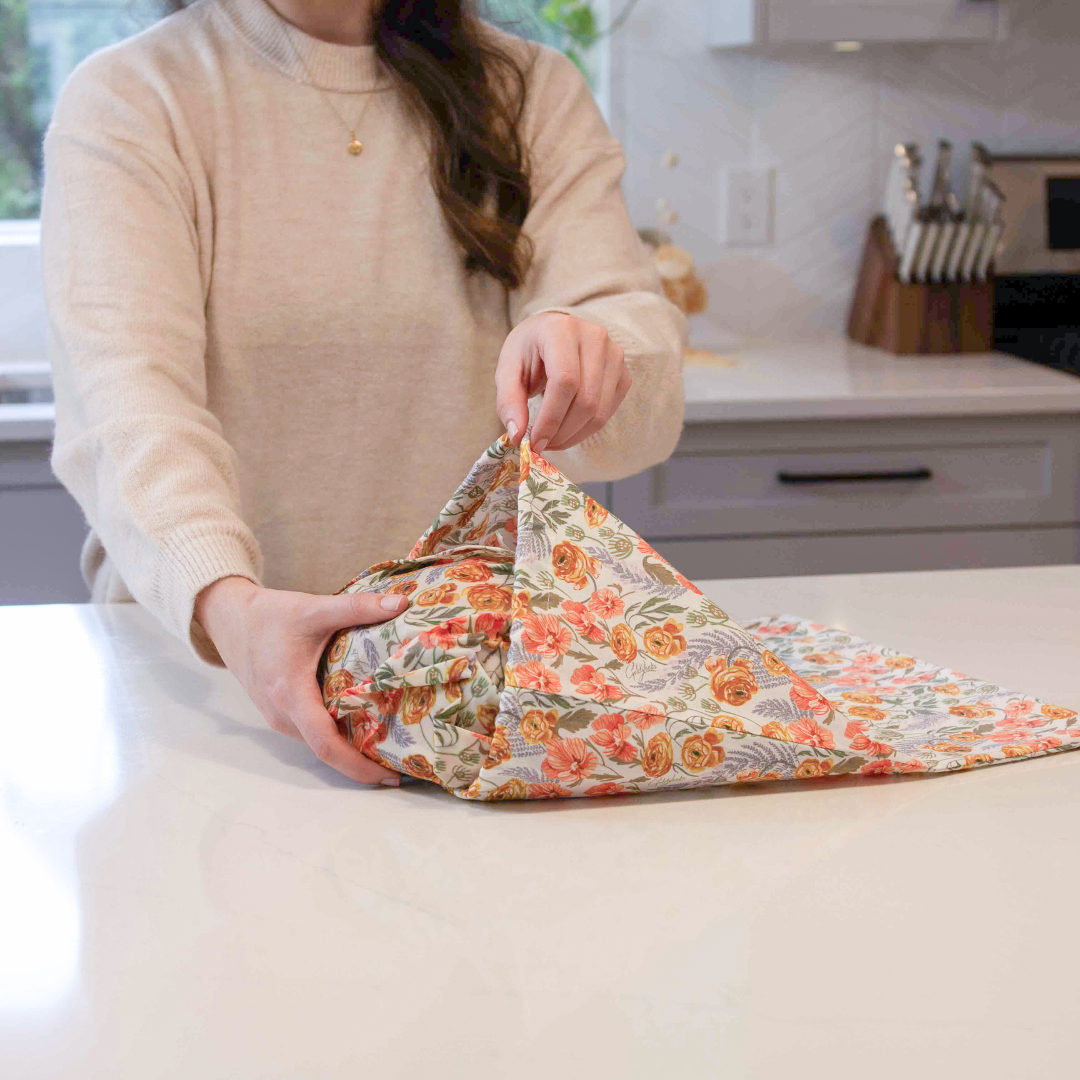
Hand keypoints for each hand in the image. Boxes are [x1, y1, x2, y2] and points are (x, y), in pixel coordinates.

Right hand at [193, 575, 407, 785]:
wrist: (230, 618)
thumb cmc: (270, 615)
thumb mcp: (315, 608)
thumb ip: (358, 606)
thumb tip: (402, 603)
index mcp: (290, 693)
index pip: (326, 743)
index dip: (357, 765)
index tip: (388, 777)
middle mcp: (281, 713)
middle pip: (325, 751)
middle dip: (361, 764)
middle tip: (401, 766)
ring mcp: (277, 717)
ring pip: (317, 744)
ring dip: (349, 752)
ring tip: (388, 749)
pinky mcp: (278, 713)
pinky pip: (310, 734)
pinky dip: (335, 738)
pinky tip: (362, 729)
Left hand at [495, 311, 630, 453]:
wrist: (554, 333)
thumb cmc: (529, 350)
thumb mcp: (508, 369)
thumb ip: (508, 400)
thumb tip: (517, 435)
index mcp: (561, 330)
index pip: (565, 381)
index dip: (550, 418)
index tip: (534, 441)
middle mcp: (595, 338)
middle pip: (585, 400)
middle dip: (561, 432)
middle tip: (541, 445)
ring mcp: (615, 356)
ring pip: (599, 412)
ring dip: (573, 436)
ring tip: (551, 440)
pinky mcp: (624, 374)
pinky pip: (608, 413)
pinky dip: (586, 430)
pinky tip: (567, 430)